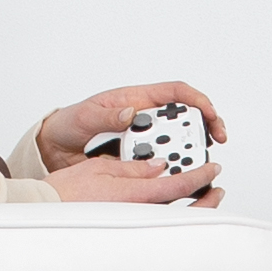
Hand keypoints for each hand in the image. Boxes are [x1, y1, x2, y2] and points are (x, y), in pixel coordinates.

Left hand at [36, 82, 230, 176]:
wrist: (55, 147)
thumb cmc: (70, 123)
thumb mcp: (85, 116)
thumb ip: (107, 115)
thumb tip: (130, 112)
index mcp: (136, 99)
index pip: (175, 92)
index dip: (197, 99)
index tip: (210, 112)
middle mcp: (145, 117)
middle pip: (186, 118)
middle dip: (206, 126)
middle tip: (216, 139)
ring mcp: (145, 138)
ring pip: (178, 142)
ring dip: (190, 151)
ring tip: (196, 162)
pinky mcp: (141, 158)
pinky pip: (163, 161)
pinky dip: (174, 169)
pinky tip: (179, 178)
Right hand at [44, 155, 221, 207]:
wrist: (46, 211)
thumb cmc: (67, 192)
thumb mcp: (103, 166)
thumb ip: (134, 167)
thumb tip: (159, 166)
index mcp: (137, 194)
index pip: (180, 186)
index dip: (201, 177)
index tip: (213, 168)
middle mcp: (140, 213)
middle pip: (186, 212)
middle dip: (207, 200)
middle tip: (215, 187)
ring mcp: (135, 224)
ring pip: (175, 220)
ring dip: (193, 209)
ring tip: (202, 196)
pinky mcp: (127, 229)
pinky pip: (158, 222)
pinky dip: (172, 214)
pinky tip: (174, 206)